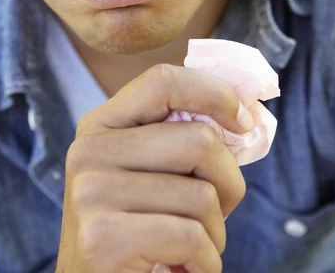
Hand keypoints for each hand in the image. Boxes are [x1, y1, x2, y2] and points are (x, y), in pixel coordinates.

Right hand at [56, 64, 251, 272]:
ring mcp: (90, 193)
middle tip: (213, 213)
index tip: (242, 123)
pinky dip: (205, 262)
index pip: (163, 80)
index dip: (215, 93)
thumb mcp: (152, 173)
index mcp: (102, 125)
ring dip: (214, 232)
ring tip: (187, 246)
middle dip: (228, 183)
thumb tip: (245, 116)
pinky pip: (192, 238)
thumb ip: (182, 139)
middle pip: (198, 139)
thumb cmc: (141, 230)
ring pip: (202, 195)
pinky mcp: (101, 239)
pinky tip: (181, 268)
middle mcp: (89, 151)